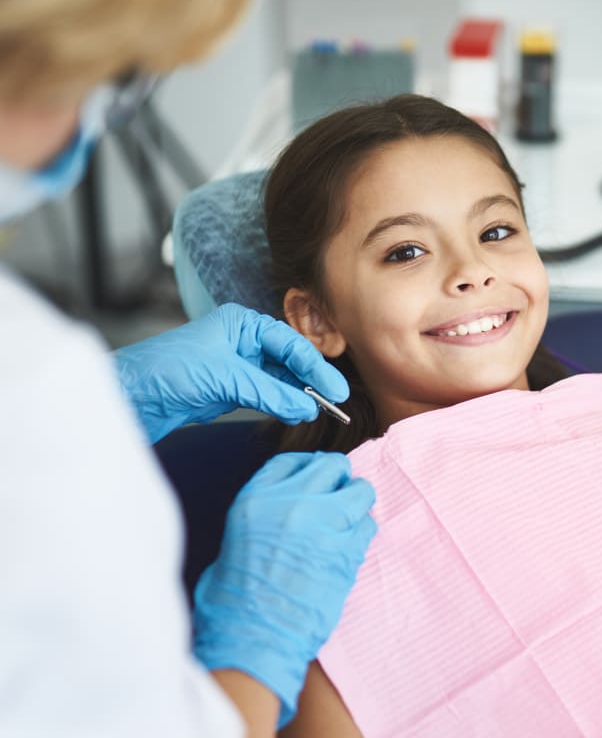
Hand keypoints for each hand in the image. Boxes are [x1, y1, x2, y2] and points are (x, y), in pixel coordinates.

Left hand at [114, 303, 348, 442]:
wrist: (130, 396)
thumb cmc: (165, 371)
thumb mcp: (224, 378)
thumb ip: (269, 393)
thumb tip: (306, 408)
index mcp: (240, 324)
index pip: (289, 343)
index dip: (315, 366)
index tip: (335, 389)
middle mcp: (241, 342)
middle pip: (288, 360)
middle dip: (311, 379)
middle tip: (336, 400)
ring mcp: (237, 367)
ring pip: (279, 380)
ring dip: (298, 395)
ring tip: (319, 410)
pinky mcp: (230, 391)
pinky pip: (266, 396)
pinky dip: (282, 405)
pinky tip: (296, 413)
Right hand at [193, 451, 375, 727]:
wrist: (254, 634)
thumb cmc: (237, 596)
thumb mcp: (238, 535)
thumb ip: (269, 508)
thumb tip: (295, 500)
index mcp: (258, 497)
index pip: (293, 460)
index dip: (310, 467)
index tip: (317, 477)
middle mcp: (294, 503)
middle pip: (333, 466)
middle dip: (338, 480)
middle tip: (336, 499)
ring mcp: (325, 524)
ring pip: (361, 491)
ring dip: (356, 504)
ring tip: (345, 524)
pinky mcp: (349, 550)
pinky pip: (369, 525)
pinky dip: (362, 532)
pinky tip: (348, 548)